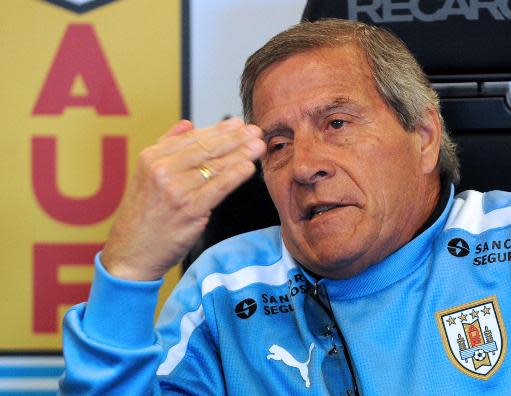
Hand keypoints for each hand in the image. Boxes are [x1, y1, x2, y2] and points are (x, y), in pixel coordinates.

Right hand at [101, 118, 265, 280]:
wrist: (131, 252)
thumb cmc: (142, 216)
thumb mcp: (145, 175)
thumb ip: (166, 147)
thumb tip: (187, 124)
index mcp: (151, 157)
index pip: (192, 139)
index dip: (219, 130)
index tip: (238, 124)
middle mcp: (162, 170)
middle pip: (206, 149)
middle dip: (235, 138)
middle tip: (255, 131)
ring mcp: (176, 190)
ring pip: (215, 167)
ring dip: (241, 154)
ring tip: (258, 146)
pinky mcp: (189, 210)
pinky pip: (217, 188)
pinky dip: (235, 176)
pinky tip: (248, 167)